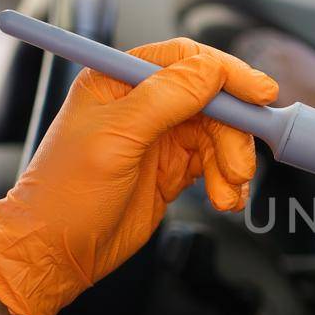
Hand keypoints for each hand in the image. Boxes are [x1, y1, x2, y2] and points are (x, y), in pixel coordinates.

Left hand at [0, 38, 276, 314]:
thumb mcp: (115, 139)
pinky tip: (225, 199)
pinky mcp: (171, 169)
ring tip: (228, 193)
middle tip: (240, 167)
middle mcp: (141, 104)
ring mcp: (158, 137)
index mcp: (119, 81)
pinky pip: (215, 163)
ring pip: (218, 134)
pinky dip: (227, 181)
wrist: (54, 254)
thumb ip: (166, 98)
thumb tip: (212, 69)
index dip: (227, 74)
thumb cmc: (65, 195)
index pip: (186, 60)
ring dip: (232, 162)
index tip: (260, 94)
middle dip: (233, 133)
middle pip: (211, 100)